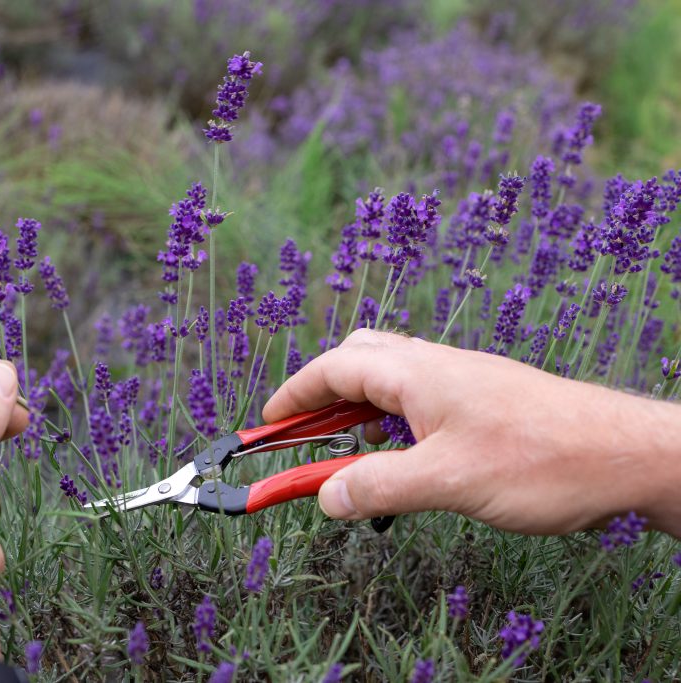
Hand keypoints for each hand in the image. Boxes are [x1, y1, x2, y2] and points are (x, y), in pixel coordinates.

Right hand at [264, 329, 680, 537]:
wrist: (624, 454)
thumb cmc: (544, 459)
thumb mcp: (448, 481)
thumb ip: (379, 486)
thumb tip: (327, 496)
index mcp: (417, 372)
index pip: (333, 369)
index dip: (293, 397)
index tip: (266, 426)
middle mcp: (435, 367)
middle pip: (357, 360)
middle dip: (320, 395)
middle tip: (301, 436)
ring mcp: (461, 381)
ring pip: (389, 380)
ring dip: (356, 412)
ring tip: (347, 457)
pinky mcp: (482, 402)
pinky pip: (418, 401)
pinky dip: (390, 424)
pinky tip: (403, 461)